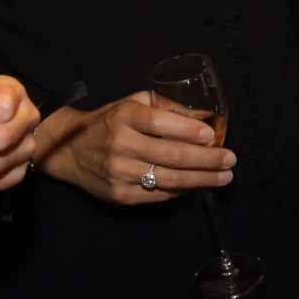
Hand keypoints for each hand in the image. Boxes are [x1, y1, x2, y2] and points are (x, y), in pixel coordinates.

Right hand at [33, 94, 235, 205]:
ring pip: (169, 179)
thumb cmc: (107, 122)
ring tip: (224, 176)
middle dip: (207, 159)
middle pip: (172, 155)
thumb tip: (204, 115)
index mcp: (125, 117)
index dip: (190, 129)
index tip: (213, 134)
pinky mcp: (120, 195)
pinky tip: (197, 185)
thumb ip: (166, 106)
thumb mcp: (132, 103)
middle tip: (230, 159)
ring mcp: (120, 173)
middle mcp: (122, 145)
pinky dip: (182, 190)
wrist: (68, 150)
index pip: (162, 123)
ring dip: (202, 179)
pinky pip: (159, 195)